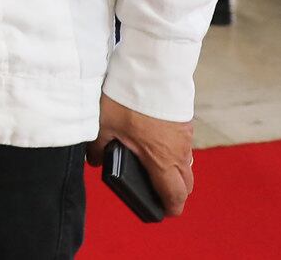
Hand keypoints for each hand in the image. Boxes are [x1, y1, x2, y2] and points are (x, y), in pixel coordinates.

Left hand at [94, 96, 194, 218]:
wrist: (150, 68)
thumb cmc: (127, 98)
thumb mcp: (104, 125)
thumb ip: (97, 147)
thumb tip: (94, 161)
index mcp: (161, 160)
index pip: (174, 195)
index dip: (169, 208)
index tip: (162, 212)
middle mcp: (179, 152)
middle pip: (185, 183)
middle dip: (174, 192)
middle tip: (158, 193)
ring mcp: (185, 136)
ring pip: (186, 164)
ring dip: (175, 171)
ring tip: (154, 168)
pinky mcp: (185, 120)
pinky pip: (184, 145)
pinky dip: (174, 152)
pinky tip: (156, 143)